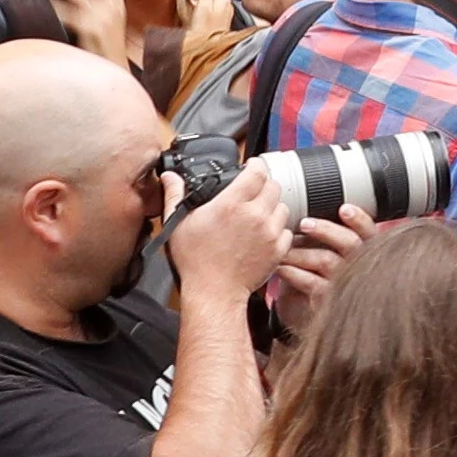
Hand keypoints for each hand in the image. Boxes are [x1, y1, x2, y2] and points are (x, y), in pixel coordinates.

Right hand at [164, 157, 298, 303]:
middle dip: (263, 185)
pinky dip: (278, 230)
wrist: (214, 292)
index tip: (253, 165)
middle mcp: (254, 215)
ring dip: (272, 207)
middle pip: (273, 185)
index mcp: (231, 204)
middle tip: (252, 192)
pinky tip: (263, 234)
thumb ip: (175, 195)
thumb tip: (170, 177)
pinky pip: (286, 230)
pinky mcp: (278, 249)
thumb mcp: (178, 225)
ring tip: (257, 215)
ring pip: (282, 206)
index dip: (256, 164)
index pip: (257, 171)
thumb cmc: (195, 261)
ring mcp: (269, 232)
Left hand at [264, 206, 370, 325]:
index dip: (359, 219)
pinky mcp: (325, 301)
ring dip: (301, 251)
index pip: (368, 231)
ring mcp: (342, 284)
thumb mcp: (320, 251)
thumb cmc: (312, 275)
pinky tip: (280, 268)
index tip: (343, 209)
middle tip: (304, 224)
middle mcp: (357, 265)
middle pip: (351, 242)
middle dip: (327, 230)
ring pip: (327, 260)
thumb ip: (320, 235)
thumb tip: (302, 212)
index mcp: (360, 249)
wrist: (302, 312)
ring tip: (283, 247)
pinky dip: (293, 272)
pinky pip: (310, 282)